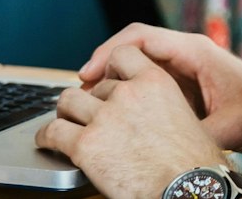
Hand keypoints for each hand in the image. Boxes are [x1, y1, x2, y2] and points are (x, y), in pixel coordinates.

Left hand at [37, 43, 226, 198]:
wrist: (187, 191)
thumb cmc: (195, 169)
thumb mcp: (189, 121)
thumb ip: (163, 108)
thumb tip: (152, 117)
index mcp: (155, 83)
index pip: (122, 55)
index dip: (111, 69)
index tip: (108, 81)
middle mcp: (128, 94)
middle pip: (95, 86)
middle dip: (92, 102)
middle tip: (91, 118)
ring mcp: (104, 118)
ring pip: (68, 101)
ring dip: (66, 113)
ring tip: (65, 124)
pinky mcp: (85, 145)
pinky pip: (53, 132)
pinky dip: (46, 136)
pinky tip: (47, 141)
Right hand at [72, 24, 241, 156]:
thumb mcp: (229, 126)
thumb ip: (193, 133)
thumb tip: (161, 148)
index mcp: (194, 51)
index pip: (140, 38)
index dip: (108, 53)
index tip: (87, 74)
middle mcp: (187, 54)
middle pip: (133, 46)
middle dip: (104, 64)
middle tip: (80, 90)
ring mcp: (186, 69)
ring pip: (139, 63)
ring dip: (115, 79)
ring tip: (92, 102)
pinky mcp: (187, 87)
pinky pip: (149, 82)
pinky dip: (129, 91)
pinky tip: (118, 112)